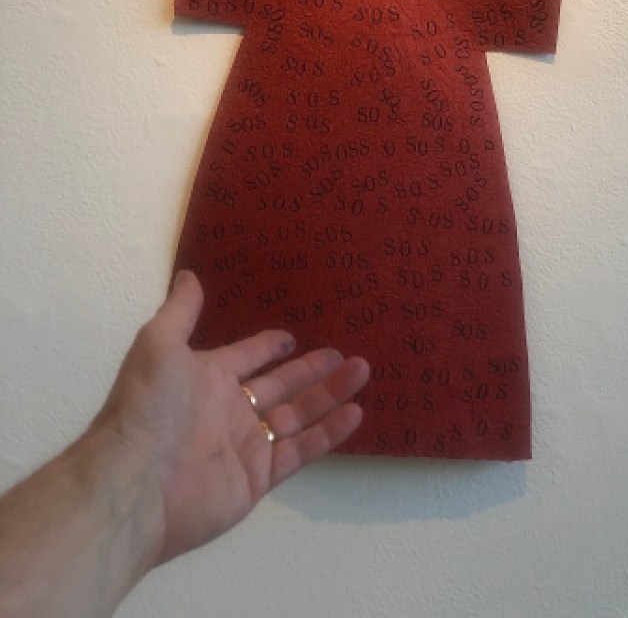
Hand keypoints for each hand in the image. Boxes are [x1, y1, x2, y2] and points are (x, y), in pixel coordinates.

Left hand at [92, 269, 368, 563]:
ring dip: (330, 394)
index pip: (247, 357)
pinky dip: (328, 433)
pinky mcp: (259, 477)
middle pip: (281, 385)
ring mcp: (246, 445)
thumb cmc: (148, 406)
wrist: (135, 484)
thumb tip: (189, 273)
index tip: (293, 336)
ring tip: (363, 371)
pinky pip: (301, 450)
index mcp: (207, 378)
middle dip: (313, 370)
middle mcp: (229, 410)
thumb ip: (181, 310)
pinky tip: (355, 413)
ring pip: (298, 415)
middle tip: (346, 354)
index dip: (268, 346)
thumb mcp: (159, 343)